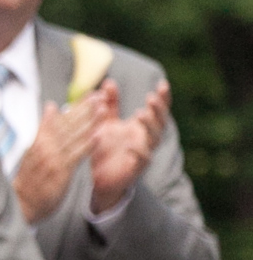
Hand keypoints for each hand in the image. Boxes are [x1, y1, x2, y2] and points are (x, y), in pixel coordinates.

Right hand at [12, 93, 105, 222]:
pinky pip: (75, 158)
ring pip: (73, 138)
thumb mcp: (32, 150)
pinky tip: (97, 136)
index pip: (61, 118)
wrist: (21, 204)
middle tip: (101, 95)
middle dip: (86, 109)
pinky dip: (85, 146)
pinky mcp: (60, 173)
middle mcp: (44, 147)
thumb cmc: (30, 178)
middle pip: (68, 125)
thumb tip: (51, 106)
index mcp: (39, 140)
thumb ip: (44, 129)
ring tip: (103, 109)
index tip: (92, 94)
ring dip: (89, 123)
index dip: (78, 106)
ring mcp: (52, 160)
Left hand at [86, 78, 169, 214]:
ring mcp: (144, 152)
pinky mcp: (136, 167)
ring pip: (154, 138)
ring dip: (149, 125)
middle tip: (151, 97)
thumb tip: (108, 82)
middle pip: (160, 121)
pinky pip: (143, 159)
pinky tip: (132, 146)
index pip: (157, 109)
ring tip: (141, 113)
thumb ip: (108, 104)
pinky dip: (139, 152)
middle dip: (158, 109)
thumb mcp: (105, 123)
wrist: (98, 177)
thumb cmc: (105, 148)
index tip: (163, 83)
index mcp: (141, 126)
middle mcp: (146, 138)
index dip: (163, 97)